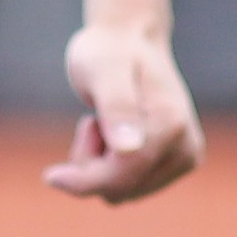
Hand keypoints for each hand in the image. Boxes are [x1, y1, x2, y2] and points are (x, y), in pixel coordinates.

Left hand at [48, 23, 200, 203]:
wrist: (130, 43)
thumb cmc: (109, 52)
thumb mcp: (102, 69)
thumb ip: (116, 106)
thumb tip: (129, 150)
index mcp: (171, 126)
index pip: (123, 175)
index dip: (83, 179)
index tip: (50, 176)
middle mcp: (186, 148)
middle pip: (120, 190)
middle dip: (91, 165)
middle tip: (91, 121)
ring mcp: (184, 160)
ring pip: (121, 193)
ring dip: (99, 165)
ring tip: (104, 123)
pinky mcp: (175, 166)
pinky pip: (127, 189)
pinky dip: (110, 168)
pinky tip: (113, 135)